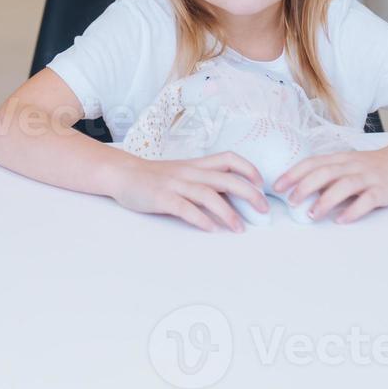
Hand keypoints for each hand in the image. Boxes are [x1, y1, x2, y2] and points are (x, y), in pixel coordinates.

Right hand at [112, 152, 268, 232]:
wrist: (123, 174)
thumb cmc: (155, 177)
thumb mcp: (183, 173)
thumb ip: (204, 181)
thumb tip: (231, 199)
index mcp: (196, 165)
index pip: (229, 159)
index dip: (248, 168)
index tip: (261, 183)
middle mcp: (190, 172)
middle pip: (226, 179)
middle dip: (249, 194)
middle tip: (264, 210)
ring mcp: (175, 185)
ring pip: (208, 195)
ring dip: (228, 213)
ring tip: (240, 229)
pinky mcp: (162, 198)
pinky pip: (185, 208)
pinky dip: (200, 219)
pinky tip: (211, 229)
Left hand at [273, 147, 387, 223]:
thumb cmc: (370, 166)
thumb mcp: (347, 164)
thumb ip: (327, 174)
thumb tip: (302, 190)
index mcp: (340, 159)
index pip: (312, 162)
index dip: (293, 173)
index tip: (277, 186)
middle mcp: (352, 166)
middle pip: (325, 173)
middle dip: (305, 187)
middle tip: (291, 202)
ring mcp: (368, 177)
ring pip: (344, 186)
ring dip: (326, 200)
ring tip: (313, 215)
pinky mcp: (382, 190)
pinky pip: (367, 200)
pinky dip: (353, 210)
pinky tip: (341, 219)